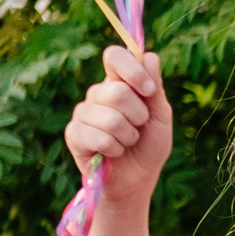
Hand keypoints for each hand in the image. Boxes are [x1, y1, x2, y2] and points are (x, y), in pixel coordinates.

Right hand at [65, 46, 170, 204]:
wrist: (137, 179)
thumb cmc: (149, 145)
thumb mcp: (160, 117)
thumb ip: (155, 89)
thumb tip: (150, 56)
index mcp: (118, 82)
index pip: (115, 56)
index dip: (132, 70)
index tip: (149, 91)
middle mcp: (97, 93)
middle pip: (118, 91)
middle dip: (138, 116)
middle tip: (138, 128)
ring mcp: (83, 113)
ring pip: (111, 118)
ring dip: (128, 136)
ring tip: (126, 142)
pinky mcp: (74, 134)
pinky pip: (99, 138)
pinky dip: (115, 149)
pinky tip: (112, 152)